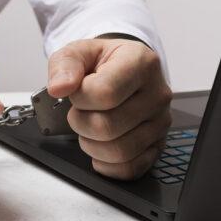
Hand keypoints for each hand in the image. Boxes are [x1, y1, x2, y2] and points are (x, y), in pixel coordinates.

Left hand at [47, 38, 171, 179]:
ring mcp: (160, 122)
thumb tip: (59, 88)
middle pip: (108, 126)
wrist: (125, 69)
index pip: (105, 92)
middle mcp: (157, 93)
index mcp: (140, 63)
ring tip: (89, 127)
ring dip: (91, 145)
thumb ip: (65, 65)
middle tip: (79, 111)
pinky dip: (108, 165)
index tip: (76, 91)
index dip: (79, 97)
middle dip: (80, 122)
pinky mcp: (158, 145)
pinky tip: (99, 148)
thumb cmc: (103, 62)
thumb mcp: (79, 51)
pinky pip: (132, 168)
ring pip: (119, 151)